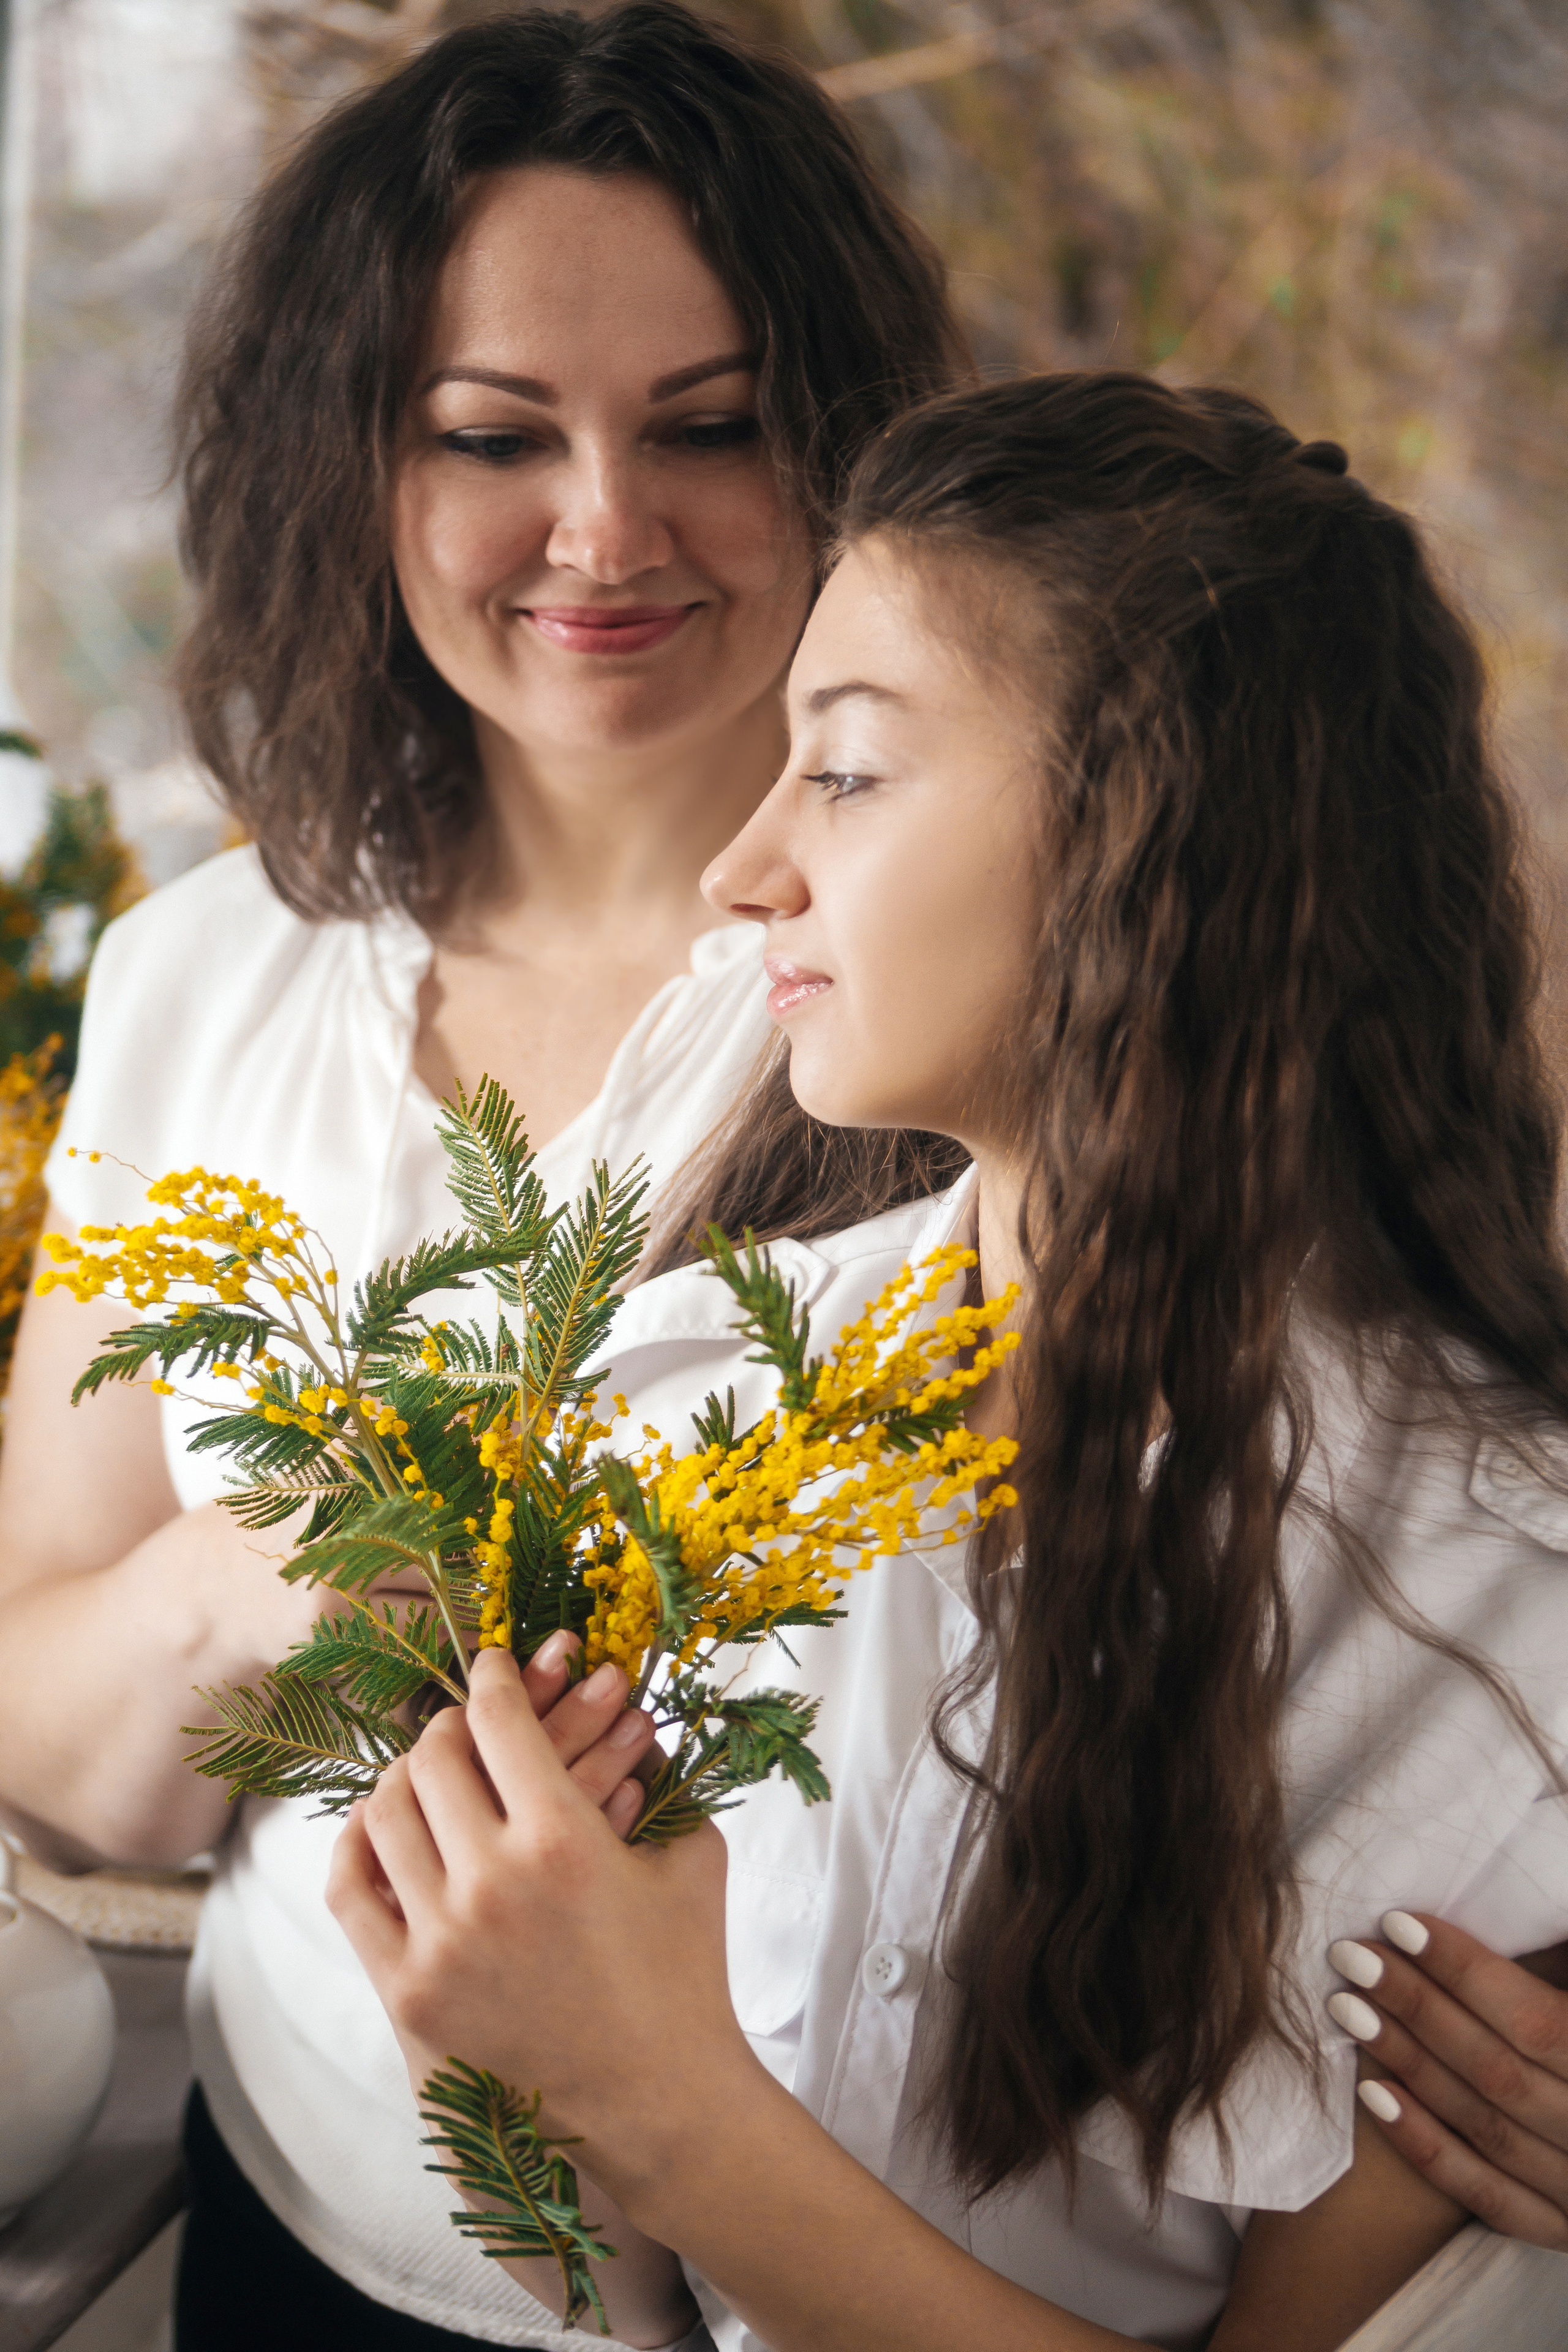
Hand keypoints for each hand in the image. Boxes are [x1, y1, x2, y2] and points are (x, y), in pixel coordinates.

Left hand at [326, 1646, 741, 2176]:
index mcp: (564, 1838)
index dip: (494, 1676)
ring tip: (428, 1773)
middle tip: (466, 1723)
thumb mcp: (690, 1854)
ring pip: (384, 1813)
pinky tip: (381, 1828)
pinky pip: (350, 1889)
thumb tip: (628, 1709)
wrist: (656, 2102)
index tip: (493, 1665)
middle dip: (451, 1725)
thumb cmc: (683, 1974)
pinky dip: (356, 1845)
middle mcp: (491, 1882)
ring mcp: (440, 1940)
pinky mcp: (408, 1991)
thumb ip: (660, 1774)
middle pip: (434, 1758)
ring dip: (405, 1778)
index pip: (498, 1718)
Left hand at [1326, 1913, 1567, 2248]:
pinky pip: (1489, 2196)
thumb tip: (1528, 1909)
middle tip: (1349, 1954)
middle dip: (1416, 2006)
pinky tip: (1371, 2094)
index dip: (1465, 1971)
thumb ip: (1558, 1958)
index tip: (1397, 1923)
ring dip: (1408, 2062)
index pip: (1534, 2022)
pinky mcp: (1564, 2230)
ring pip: (1483, 2125)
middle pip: (1495, 2070)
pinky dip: (1428, 2148)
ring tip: (1345, 2006)